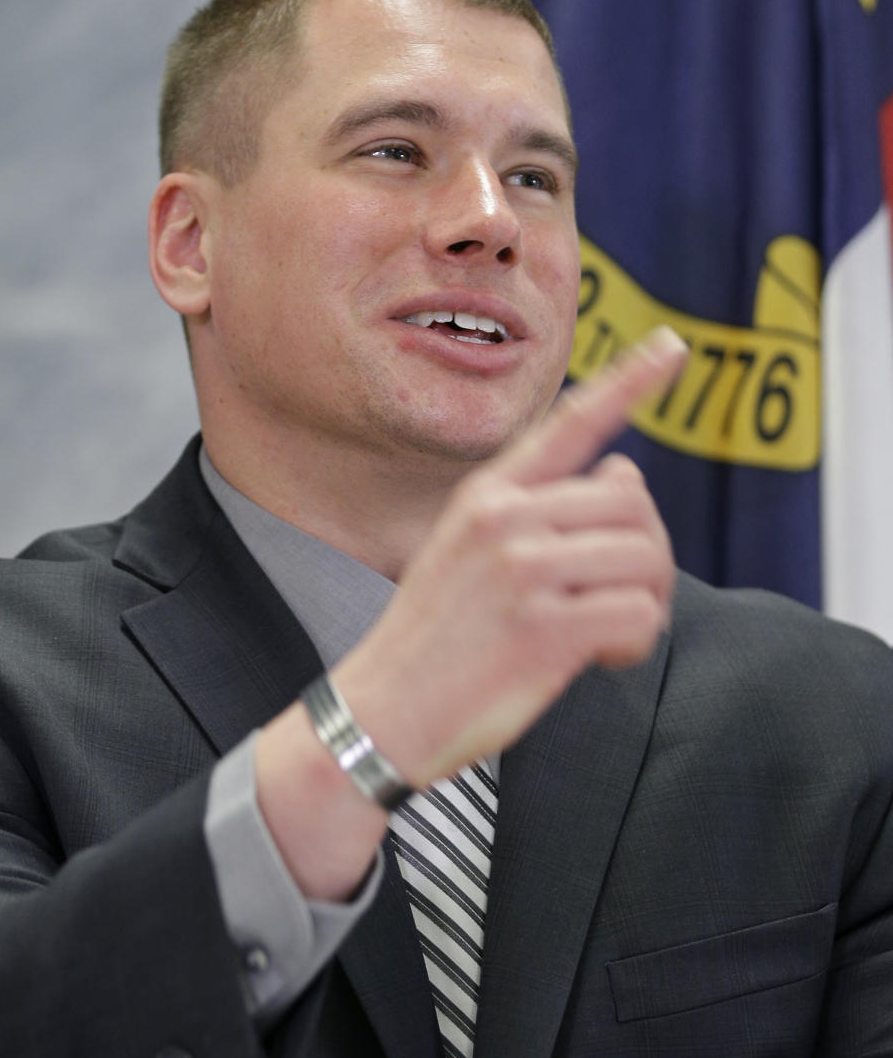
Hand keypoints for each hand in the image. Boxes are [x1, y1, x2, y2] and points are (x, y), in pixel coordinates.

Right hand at [332, 326, 687, 786]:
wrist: (384, 711)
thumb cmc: (437, 637)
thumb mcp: (466, 552)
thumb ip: (539, 511)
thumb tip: (625, 476)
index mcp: (487, 494)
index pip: (570, 423)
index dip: (629, 382)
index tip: (673, 346)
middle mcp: (504, 519)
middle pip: (632, 502)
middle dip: (649, 554)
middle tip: (627, 600)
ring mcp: (521, 571)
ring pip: (646, 557)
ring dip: (648, 602)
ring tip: (609, 632)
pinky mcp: (542, 630)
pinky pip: (639, 614)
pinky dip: (635, 641)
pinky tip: (599, 659)